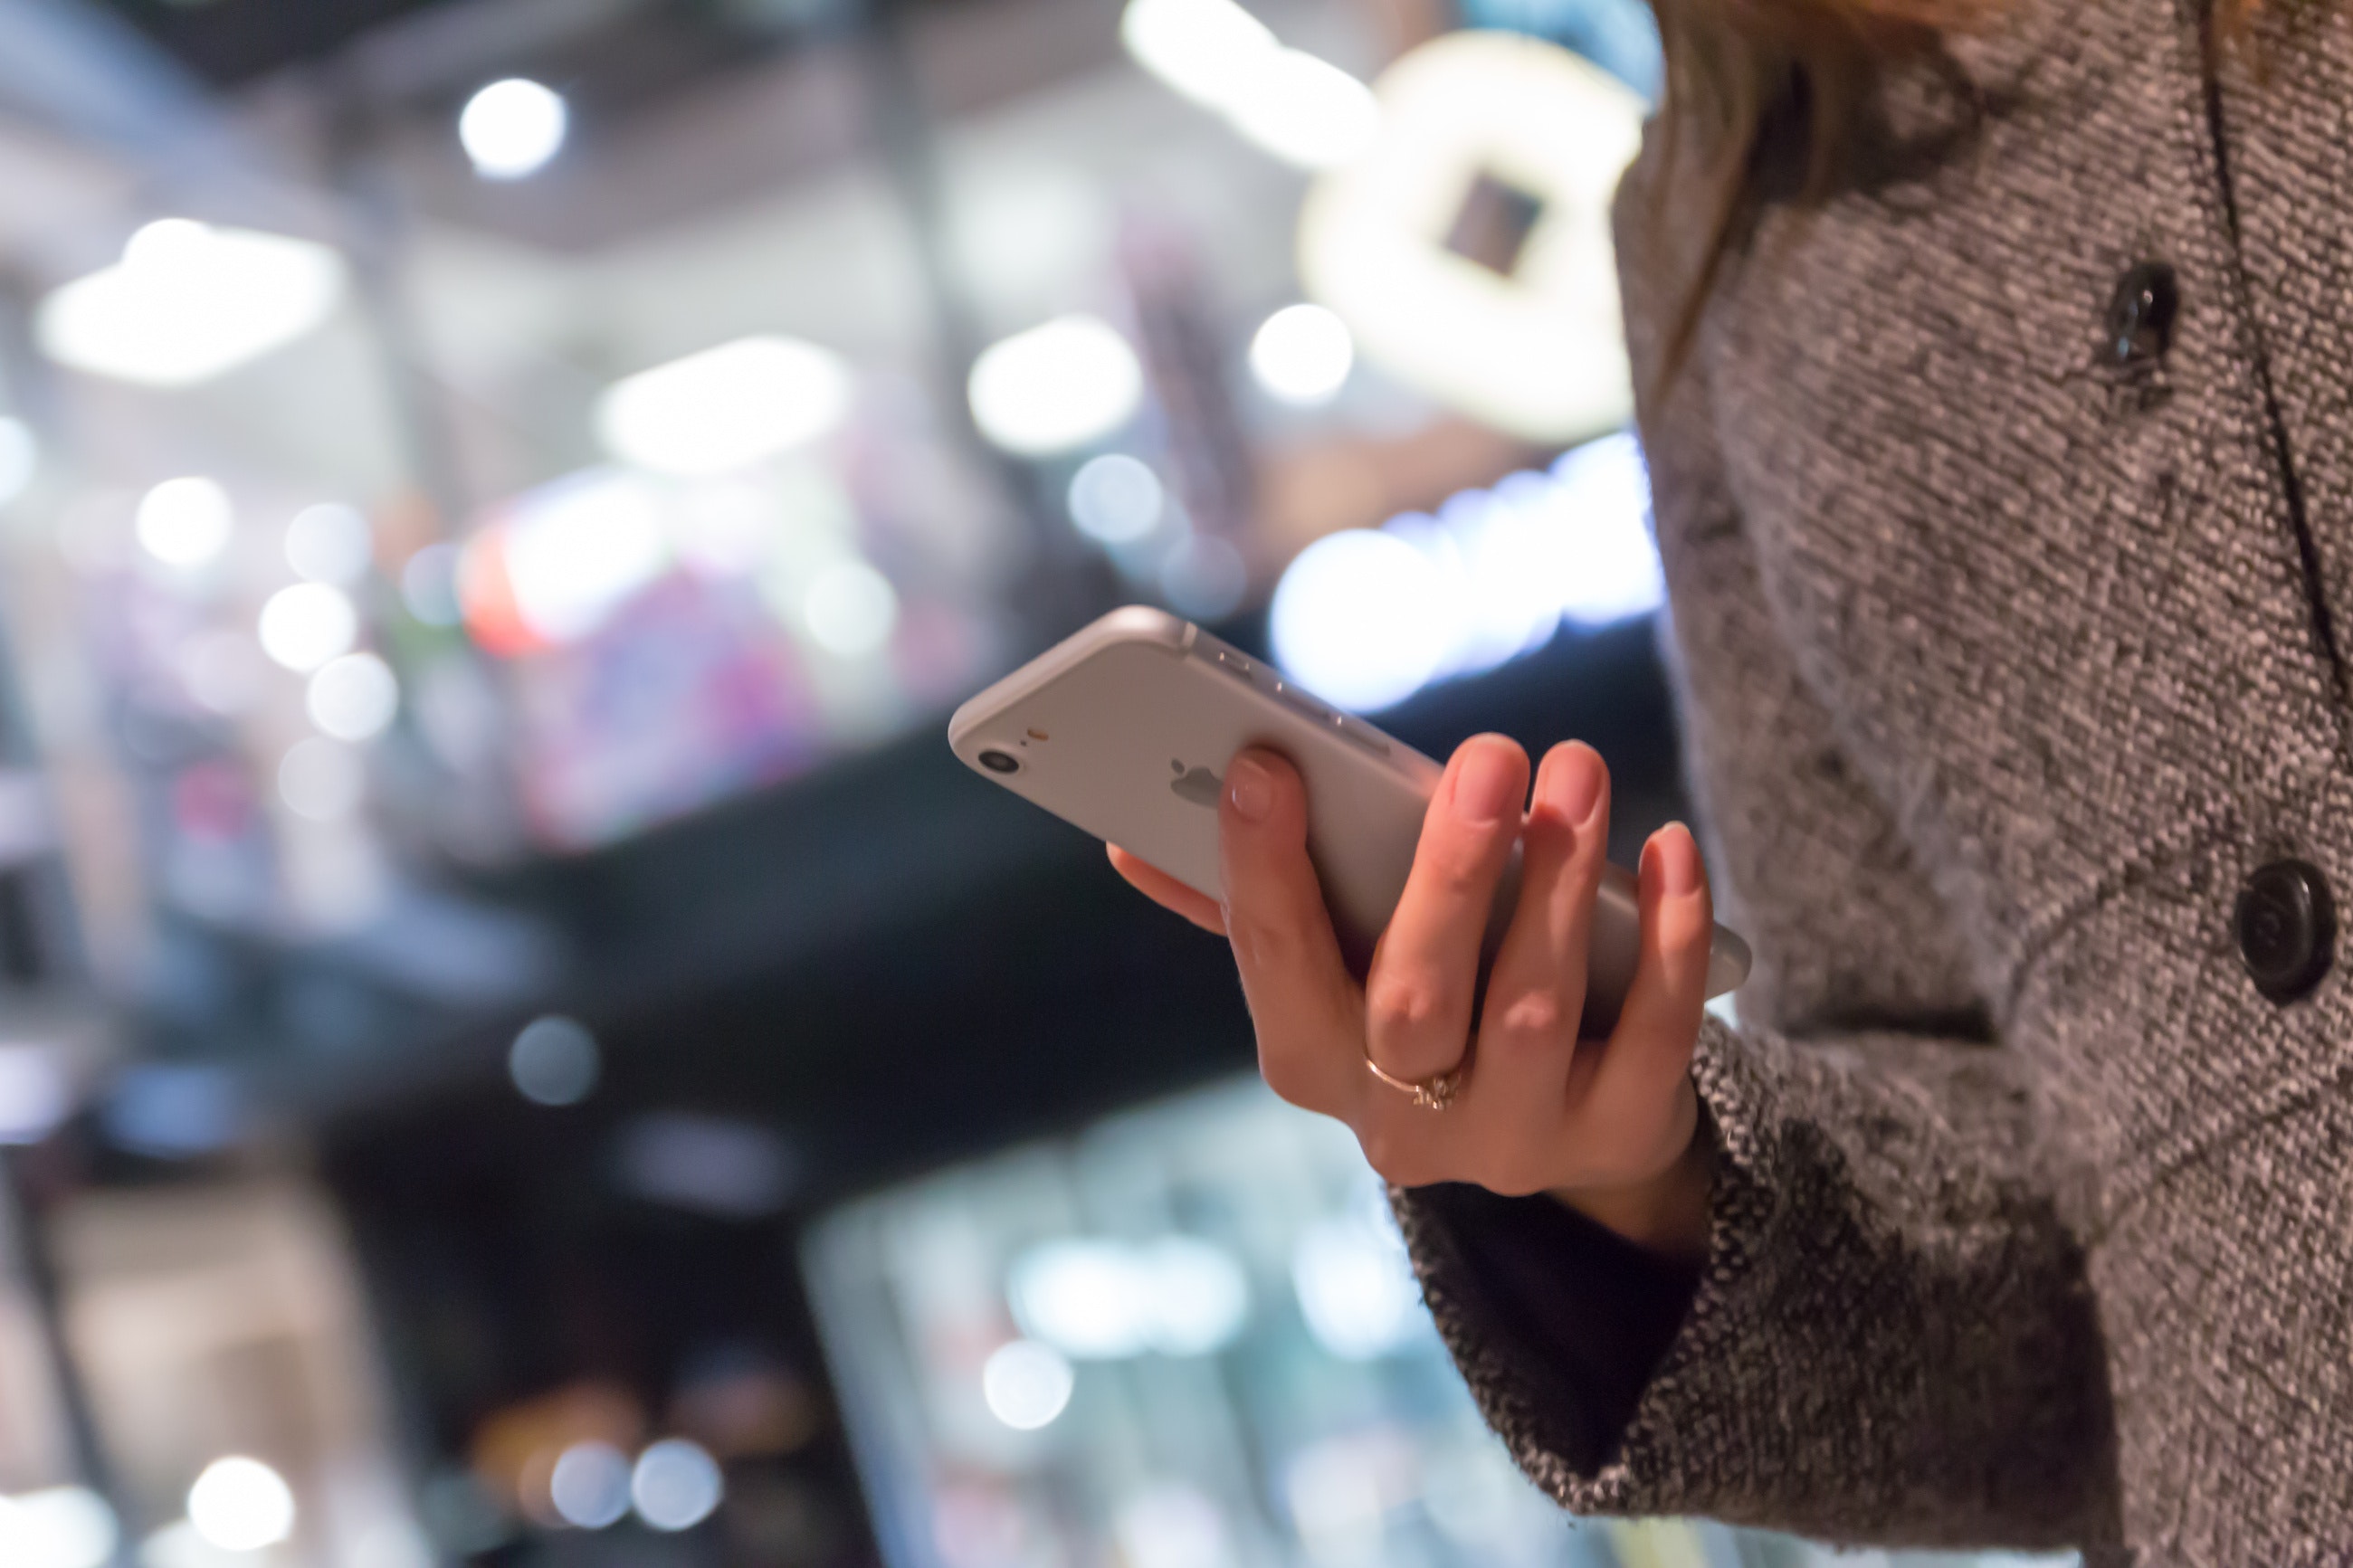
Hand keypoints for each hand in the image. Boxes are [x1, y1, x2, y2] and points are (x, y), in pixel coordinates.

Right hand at [1109, 736, 1715, 1260]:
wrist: (1565, 1122)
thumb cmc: (1425, 1000)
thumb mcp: (1342, 964)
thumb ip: (1256, 902)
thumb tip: (1131, 844)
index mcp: (1310, 1058)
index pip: (1274, 964)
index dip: (1262, 870)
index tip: (1264, 767)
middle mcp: (1400, 1122)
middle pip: (1414, 999)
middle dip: (1453, 873)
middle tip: (1491, 753)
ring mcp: (1513, 1140)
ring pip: (1533, 1009)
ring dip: (1562, 882)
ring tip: (1578, 772)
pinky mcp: (1616, 1137)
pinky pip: (1656, 1038)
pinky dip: (1669, 938)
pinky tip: (1668, 850)